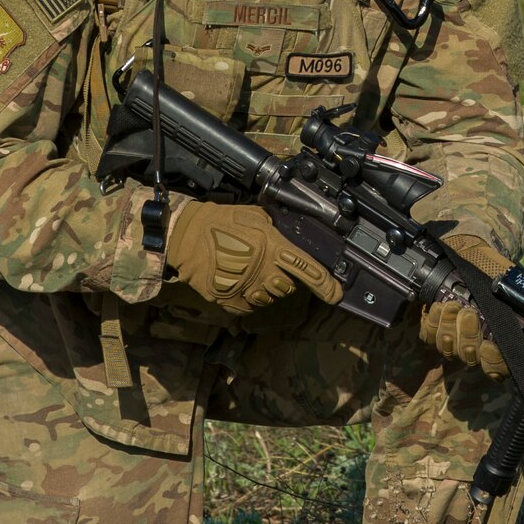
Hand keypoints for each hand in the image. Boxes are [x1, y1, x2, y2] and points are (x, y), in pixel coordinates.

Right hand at [164, 201, 341, 314]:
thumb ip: (277, 229)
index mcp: (273, 248)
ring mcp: (248, 290)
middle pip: (290, 287)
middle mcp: (264, 272)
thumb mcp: (256, 216)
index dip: (325, 284)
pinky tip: (239, 280)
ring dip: (268, 288)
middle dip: (287, 279)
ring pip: (271, 298)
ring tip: (251, 270)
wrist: (187, 237)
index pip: (307, 270)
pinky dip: (250, 297)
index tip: (336, 294)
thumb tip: (292, 236)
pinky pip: (251, 306)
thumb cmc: (220, 221)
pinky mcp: (232, 302)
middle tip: (271, 264)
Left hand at [422, 234, 513, 377]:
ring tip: (450, 307)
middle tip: (468, 313)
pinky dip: (432, 325)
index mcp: (501, 340)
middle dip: (467, 335)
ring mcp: (455, 341)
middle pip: (470, 357)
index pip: (499, 367)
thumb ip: (515, 296)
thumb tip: (522, 301)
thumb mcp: (511, 283)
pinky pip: (430, 338)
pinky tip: (437, 308)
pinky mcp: (436, 332)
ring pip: (449, 349)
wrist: (472, 259)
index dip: (492, 361)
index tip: (488, 346)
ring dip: (448, 328)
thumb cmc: (495, 274)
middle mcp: (478, 346)